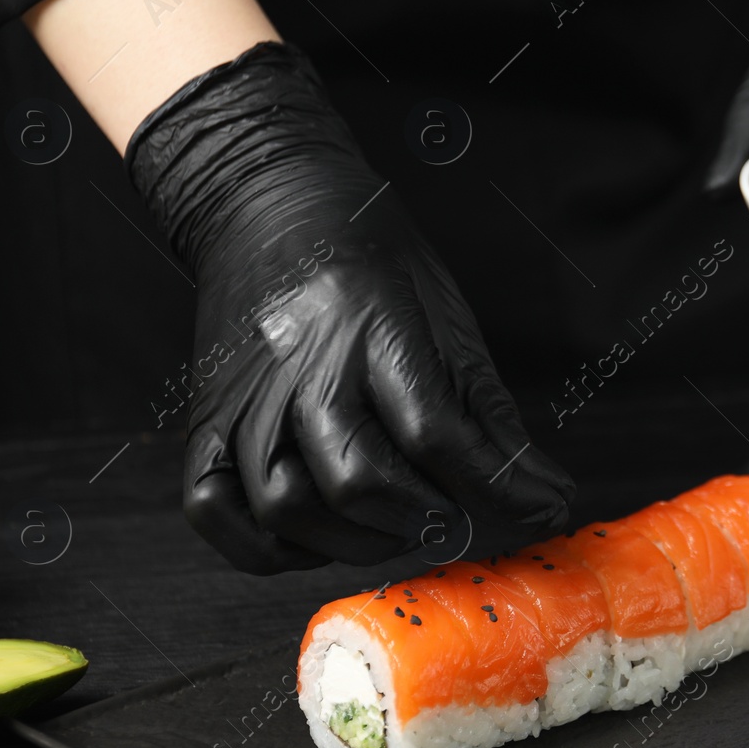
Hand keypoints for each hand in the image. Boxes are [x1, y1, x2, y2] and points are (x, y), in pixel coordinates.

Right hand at [127, 42, 573, 572]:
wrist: (266, 203)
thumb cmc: (367, 256)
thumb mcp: (446, 315)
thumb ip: (488, 411)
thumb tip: (544, 496)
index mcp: (370, 321)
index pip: (435, 431)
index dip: (497, 487)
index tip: (538, 507)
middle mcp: (298, 362)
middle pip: (359, 478)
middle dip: (425, 516)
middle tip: (454, 512)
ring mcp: (242, 396)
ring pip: (288, 506)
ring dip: (356, 538)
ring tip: (396, 521)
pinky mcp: (204, 419)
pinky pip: (215, 511)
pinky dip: (269, 544)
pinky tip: (320, 532)